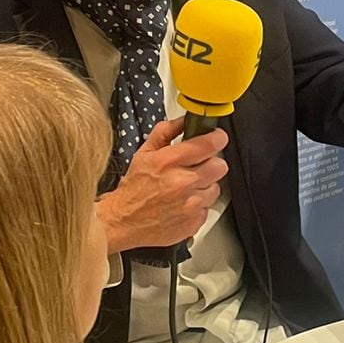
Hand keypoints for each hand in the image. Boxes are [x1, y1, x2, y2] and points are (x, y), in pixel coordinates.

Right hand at [96, 117, 227, 251]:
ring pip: (216, 187)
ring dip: (204, 186)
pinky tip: (184, 203)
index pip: (209, 145)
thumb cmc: (134, 189)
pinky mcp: (195, 221)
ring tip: (187, 188)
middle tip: (199, 166)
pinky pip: (209, 207)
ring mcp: (191, 204)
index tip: (217, 138)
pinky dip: (199, 205)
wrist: (124, 222)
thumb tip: (184, 120)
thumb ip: (166, 132)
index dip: (217, 138)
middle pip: (220, 166)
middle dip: (211, 164)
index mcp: (169, 162)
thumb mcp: (144, 154)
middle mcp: (182, 182)